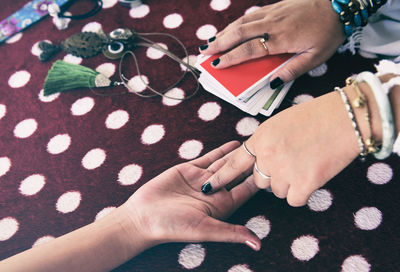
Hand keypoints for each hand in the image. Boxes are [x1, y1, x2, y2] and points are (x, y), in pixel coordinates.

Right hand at [121, 141, 260, 250]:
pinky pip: (210, 158)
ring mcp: (203, 179)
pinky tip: (235, 144)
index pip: (247, 190)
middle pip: (239, 173)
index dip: (261, 179)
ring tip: (257, 143)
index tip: (277, 167)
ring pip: (226, 163)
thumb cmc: (172, 227)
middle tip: (270, 148)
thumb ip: (231, 232)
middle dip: (253, 162)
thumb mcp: (204, 229)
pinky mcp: (190, 170)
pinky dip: (222, 151)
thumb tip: (257, 244)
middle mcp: (215, 192)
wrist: (143, 216)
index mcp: (222, 206)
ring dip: (240, 154)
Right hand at [200, 0, 345, 85]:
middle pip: (239, 33)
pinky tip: (230, 28)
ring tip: (211, 42)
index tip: (216, 65)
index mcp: (282, 39)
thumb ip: (293, 70)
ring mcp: (273, 13)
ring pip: (242, 22)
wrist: (340, 3)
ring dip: (224, 32)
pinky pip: (250, 15)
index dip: (231, 58)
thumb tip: (272, 83)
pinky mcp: (275, 6)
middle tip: (204, 53)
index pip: (249, 49)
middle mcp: (273, 24)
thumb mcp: (316, 57)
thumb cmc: (330, 32)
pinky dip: (236, 23)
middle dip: (219, 43)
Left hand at [201, 91, 362, 206]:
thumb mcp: (279, 123)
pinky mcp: (304, 184)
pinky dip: (303, 192)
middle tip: (291, 162)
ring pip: (277, 191)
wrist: (345, 119)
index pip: (233, 163)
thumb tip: (257, 160)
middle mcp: (268, 156)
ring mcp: (284, 170)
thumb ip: (264, 142)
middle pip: (258, 181)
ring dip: (289, 184)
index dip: (220, 177)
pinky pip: (294, 200)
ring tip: (305, 163)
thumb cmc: (315, 116)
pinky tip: (313, 175)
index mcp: (260, 139)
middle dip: (271, 176)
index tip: (209, 186)